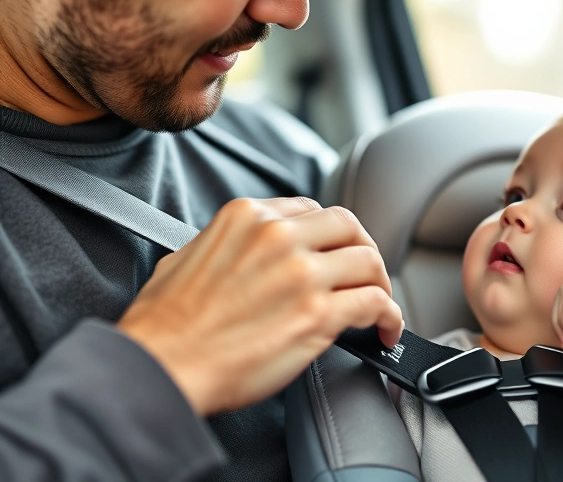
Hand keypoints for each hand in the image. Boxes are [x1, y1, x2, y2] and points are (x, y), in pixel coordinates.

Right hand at [117, 197, 402, 415]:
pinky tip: (385, 329)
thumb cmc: (164, 326)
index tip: (335, 254)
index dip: (331, 236)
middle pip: (349, 227)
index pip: (312, 210)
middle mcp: (278, 237)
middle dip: (363, 250)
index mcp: (248, 217)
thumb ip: (229, 245)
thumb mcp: (188, 257)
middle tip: (365, 276)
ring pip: (369, 262)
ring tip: (379, 306)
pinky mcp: (318, 314)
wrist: (160, 366)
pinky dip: (389, 316)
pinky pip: (375, 303)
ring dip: (380, 285)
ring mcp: (302, 274)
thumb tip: (250, 256)